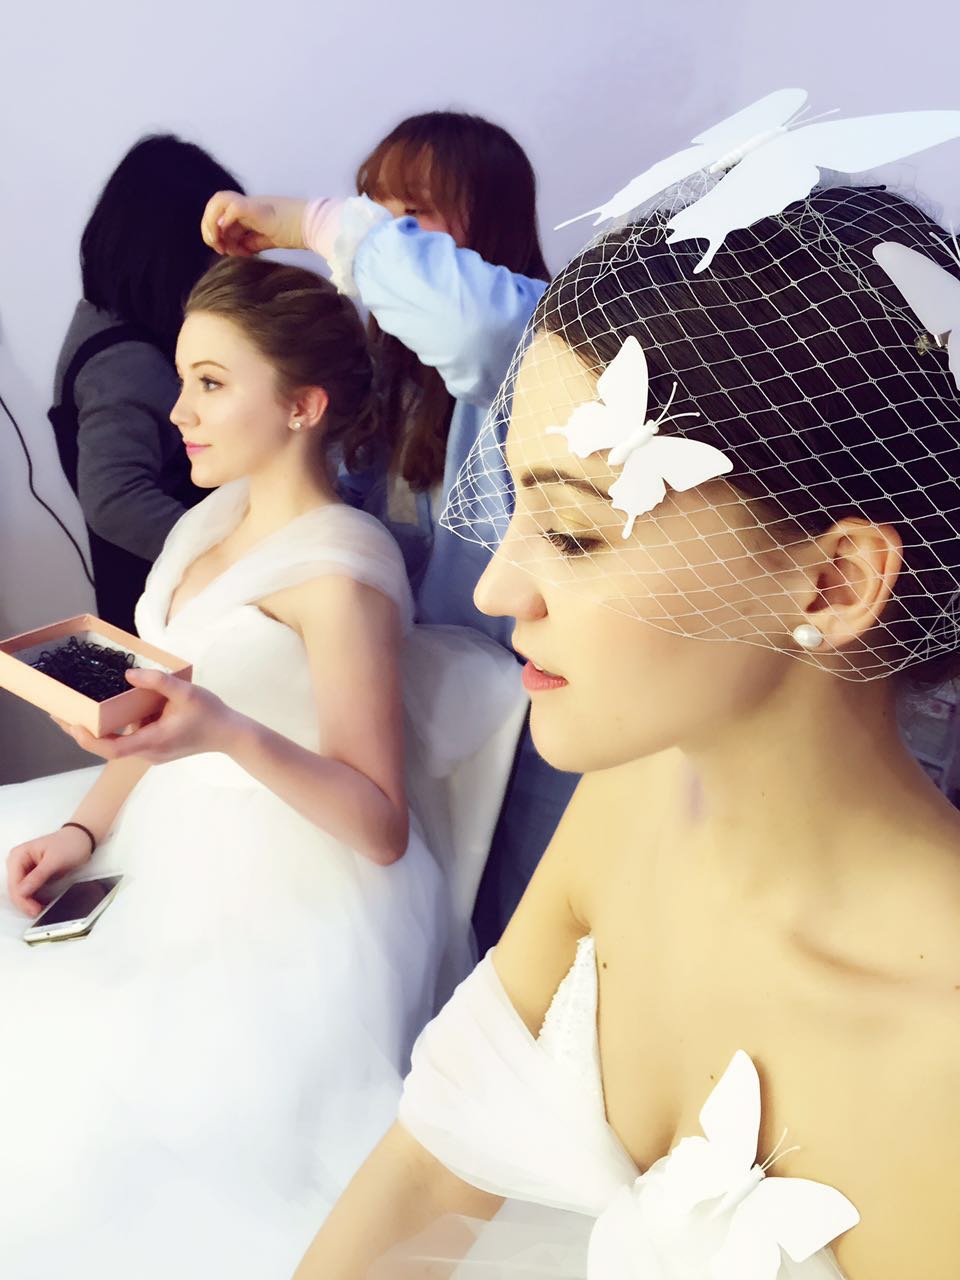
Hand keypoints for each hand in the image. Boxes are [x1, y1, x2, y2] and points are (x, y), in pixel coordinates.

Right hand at [7, 825, 92, 915]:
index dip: (22, 899)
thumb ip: (38, 876)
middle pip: (15, 889)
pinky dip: (34, 899)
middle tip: (37, 912)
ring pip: (21, 893)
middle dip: (24, 903)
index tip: (33, 910)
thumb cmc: (69, 843)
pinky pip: (29, 892)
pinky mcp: (32, 876)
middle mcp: (18, 862)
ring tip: (39, 910)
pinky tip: (40, 904)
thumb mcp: (55, 860)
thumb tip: (22, 891)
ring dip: (28, 903)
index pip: (14, 883)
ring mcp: (24, 870)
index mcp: (19, 855)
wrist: (81, 839)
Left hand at [54, 669, 238, 763]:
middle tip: (59, 713)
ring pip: (118, 742)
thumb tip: (128, 673)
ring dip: (99, 729)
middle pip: (108, 746)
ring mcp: (152, 753)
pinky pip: (131, 738)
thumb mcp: (186, 692)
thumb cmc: (211, 714)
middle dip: (82, 731)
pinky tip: (114, 710)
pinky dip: (118, 726)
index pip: (111, 748)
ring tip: (80, 708)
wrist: (231, 735)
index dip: (87, 738)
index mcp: (153, 741)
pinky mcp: (157, 748)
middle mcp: (148, 752)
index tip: (70, 724)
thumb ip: (157, 681)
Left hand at [200, 191, 307, 256]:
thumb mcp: (270, 240)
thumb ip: (253, 242)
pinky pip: (232, 207)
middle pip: (216, 205)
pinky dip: (226, 222)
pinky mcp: (256, 207)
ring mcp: (252, 203)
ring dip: (213, 223)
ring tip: (219, 243)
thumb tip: (240, 248)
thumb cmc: (297, 232)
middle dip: (210, 227)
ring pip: (218, 202)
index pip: (223, 216)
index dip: (219, 233)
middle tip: (217, 248)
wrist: (314, 225)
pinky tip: (231, 239)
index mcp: (251, 211)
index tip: (226, 252)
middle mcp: (248, 204)